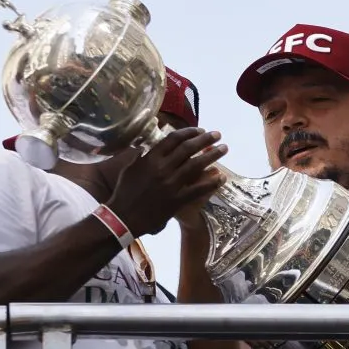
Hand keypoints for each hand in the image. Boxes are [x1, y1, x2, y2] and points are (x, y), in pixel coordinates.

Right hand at [108, 128, 228, 236]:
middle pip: (188, 148)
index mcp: (151, 158)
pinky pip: (198, 189)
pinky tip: (222, 177)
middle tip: (217, 135)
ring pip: (196, 165)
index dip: (189, 132)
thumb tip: (145, 146)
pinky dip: (211, 182)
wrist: (123, 218)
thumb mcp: (128, 169)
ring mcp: (171, 184)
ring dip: (212, 155)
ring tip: (224, 149)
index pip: (173, 139)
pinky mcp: (177, 200)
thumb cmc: (123, 192)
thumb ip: (138, 156)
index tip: (200, 130)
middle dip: (205, 139)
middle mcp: (163, 168)